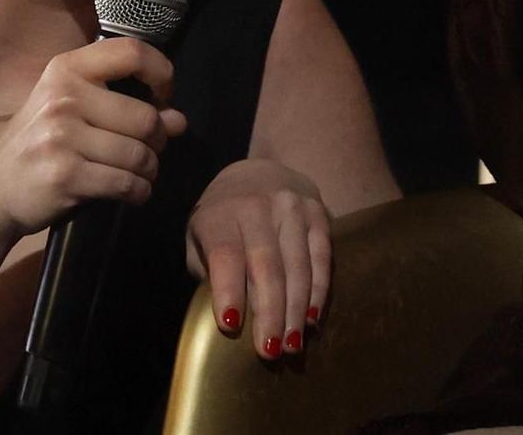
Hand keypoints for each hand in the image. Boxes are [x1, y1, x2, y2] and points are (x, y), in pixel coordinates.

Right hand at [0, 37, 187, 240]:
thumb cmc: (39, 143)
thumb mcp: (73, 110)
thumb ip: (124, 106)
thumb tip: (179, 120)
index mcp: (66, 69)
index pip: (132, 52)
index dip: (161, 73)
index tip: (162, 97)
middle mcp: (63, 97)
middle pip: (145, 118)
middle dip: (158, 140)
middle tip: (149, 150)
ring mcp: (62, 137)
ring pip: (140, 155)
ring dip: (149, 171)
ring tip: (140, 173)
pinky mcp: (65, 176)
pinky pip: (126, 184)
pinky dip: (139, 193)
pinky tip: (132, 192)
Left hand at [185, 158, 329, 359]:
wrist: (259, 172)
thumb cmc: (222, 218)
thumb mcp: (200, 236)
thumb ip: (209, 271)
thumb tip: (228, 316)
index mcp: (221, 213)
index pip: (226, 254)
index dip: (228, 291)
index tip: (230, 326)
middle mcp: (258, 206)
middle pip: (266, 265)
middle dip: (269, 312)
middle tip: (268, 350)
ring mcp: (292, 207)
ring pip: (298, 264)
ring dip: (296, 309)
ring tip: (291, 344)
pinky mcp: (318, 212)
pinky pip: (322, 256)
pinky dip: (318, 290)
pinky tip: (312, 318)